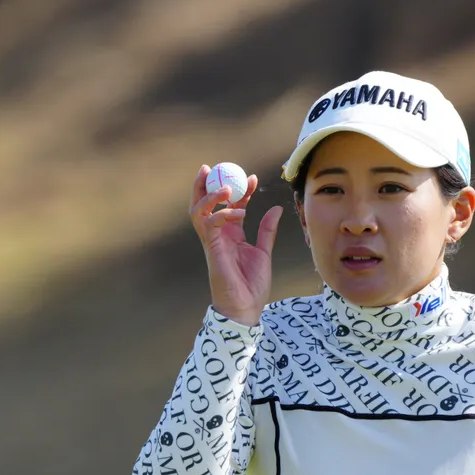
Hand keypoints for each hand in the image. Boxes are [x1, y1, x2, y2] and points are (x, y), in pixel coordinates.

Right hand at [188, 164, 281, 325]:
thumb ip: (267, 230)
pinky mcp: (212, 249)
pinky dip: (222, 214)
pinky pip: (210, 225)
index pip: (230, 205)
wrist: (246, 307)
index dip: (240, 189)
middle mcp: (218, 235)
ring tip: (226, 188)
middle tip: (211, 167)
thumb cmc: (251, 285)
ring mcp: (212, 241)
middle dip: (205, 184)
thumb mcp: (264, 252)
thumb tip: (275, 208)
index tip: (253, 177)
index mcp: (230, 234)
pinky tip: (239, 213)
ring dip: (209, 196)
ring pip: (199, 211)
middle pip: (204, 203)